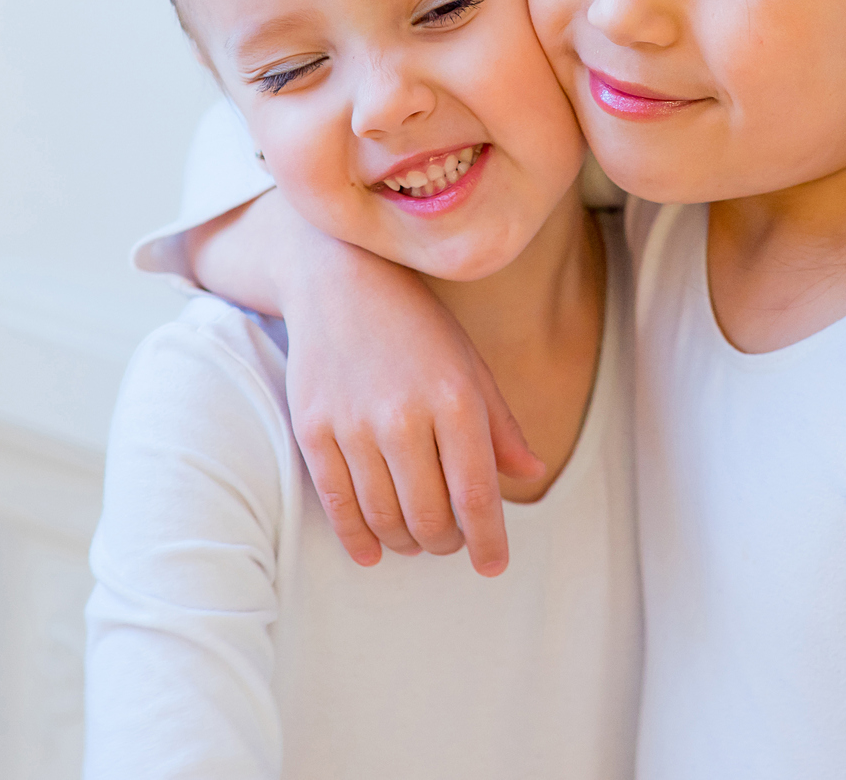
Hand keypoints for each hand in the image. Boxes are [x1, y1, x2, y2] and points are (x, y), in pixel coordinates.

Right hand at [187, 190, 545, 574]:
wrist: (339, 280)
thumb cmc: (417, 326)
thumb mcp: (471, 365)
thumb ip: (500, 426)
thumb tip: (531, 475)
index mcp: (455, 399)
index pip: (476, 495)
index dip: (488, 540)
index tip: (494, 564)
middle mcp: (404, 415)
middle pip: (430, 517)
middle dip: (447, 543)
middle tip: (452, 541)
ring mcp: (353, 424)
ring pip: (384, 518)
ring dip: (406, 543)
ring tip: (417, 539)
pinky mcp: (313, 428)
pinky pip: (337, 504)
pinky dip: (358, 538)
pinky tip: (373, 549)